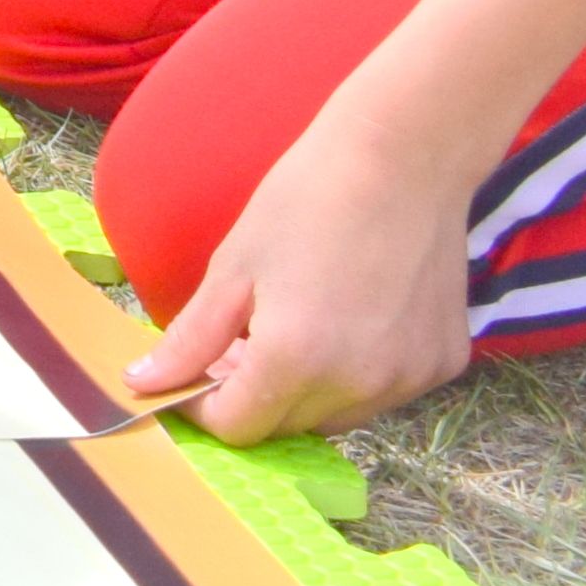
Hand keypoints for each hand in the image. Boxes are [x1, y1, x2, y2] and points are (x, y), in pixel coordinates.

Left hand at [127, 120, 475, 439]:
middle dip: (251, 396)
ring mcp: (409, 378)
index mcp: (296, 359)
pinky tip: (348, 320)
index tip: (192, 376)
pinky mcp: (443, 364)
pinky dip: (356, 374)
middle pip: (287, 426)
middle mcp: (359, 383)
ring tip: (290, 328)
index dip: (204, 407)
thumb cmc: (308, 200)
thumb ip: (190, 340)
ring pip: (337, 416)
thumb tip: (142, 384)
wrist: (406, 156)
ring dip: (305, 391)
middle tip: (236, 345)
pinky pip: (385, 391)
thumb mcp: (233, 269)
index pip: (239, 428)